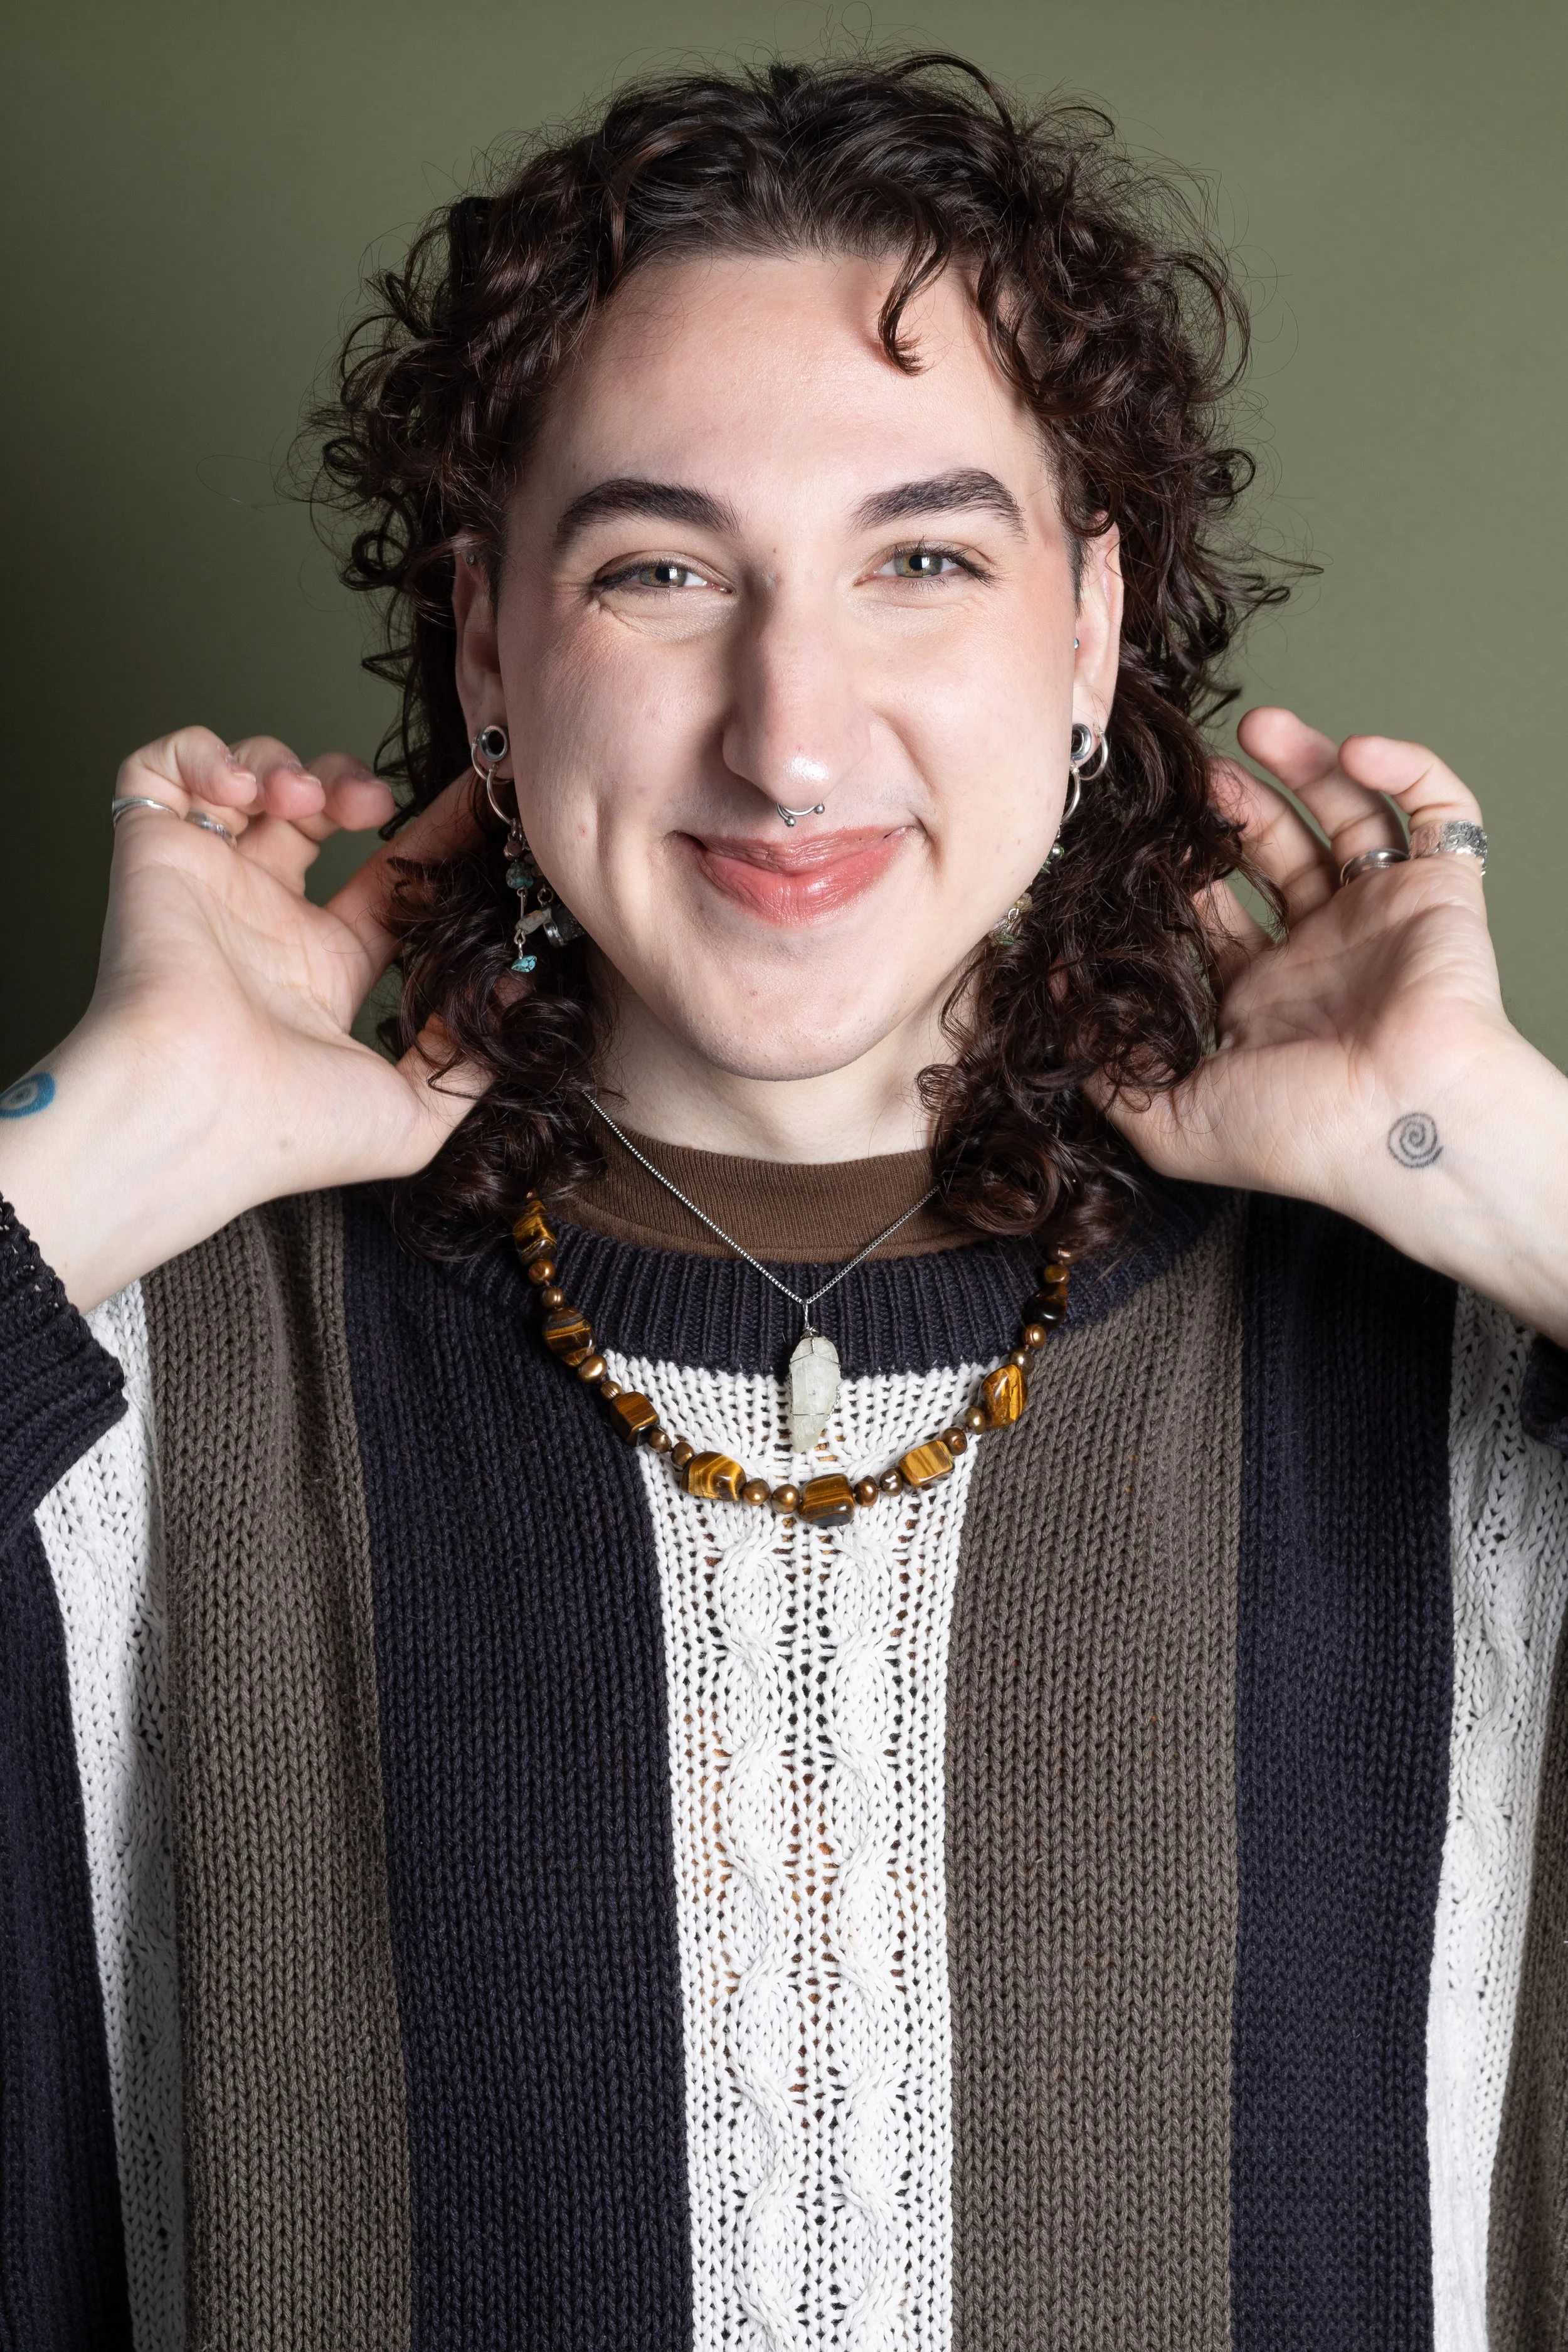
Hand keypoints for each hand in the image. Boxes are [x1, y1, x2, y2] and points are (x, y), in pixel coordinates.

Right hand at [0, 727, 488, 1309]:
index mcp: (321, 969)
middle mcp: (263, 920)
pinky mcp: (152, 853)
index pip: (387, 878)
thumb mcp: (417, 1115)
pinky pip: (160, 771)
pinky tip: (244, 793)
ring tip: (307, 800)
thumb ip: (474, 1061)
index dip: (434, 835)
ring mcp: (207, 883)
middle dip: (356, 783)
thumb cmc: (290, 1133)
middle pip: (318, 812)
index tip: (482, 801)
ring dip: (289, 763)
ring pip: (248, 779)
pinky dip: (204, 754)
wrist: (200, 1114)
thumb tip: (515, 993)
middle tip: (377, 801)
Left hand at [1106, 707, 1567, 1342]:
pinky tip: (1356, 750)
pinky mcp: (1440, 891)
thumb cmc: (1297, 1136)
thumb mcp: (1166, 1119)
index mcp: (1257, 997)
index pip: (1207, 908)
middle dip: (1231, 802)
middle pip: (1271, 847)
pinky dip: (1404, 766)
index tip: (1136, 829)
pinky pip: (1436, 811)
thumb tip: (1049, 994)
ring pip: (1344, 813)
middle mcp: (1318, 951)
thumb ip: (1102, 1062)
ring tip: (1260, 729)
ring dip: (1303, 764)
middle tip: (1196, 770)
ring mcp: (1380, 917)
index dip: (1173, 865)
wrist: (1399, 1127)